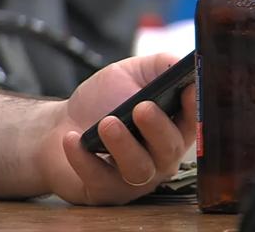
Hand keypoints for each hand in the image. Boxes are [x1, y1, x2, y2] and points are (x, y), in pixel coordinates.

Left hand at [37, 53, 195, 204]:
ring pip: (140, 170)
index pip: (193, 122)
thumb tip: (182, 63)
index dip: (194, 108)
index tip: (187, 89)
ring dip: (124, 145)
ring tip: (106, 123)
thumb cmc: (103, 99)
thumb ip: (160, 66)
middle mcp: (160, 157)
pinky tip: (72, 139)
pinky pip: (100, 180)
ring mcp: (135, 179)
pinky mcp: (106, 192)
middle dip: (158, 128)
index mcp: (172, 128)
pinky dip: (85, 160)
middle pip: (169, 150)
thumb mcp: (131, 74)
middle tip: (142, 107)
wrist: (61, 124)